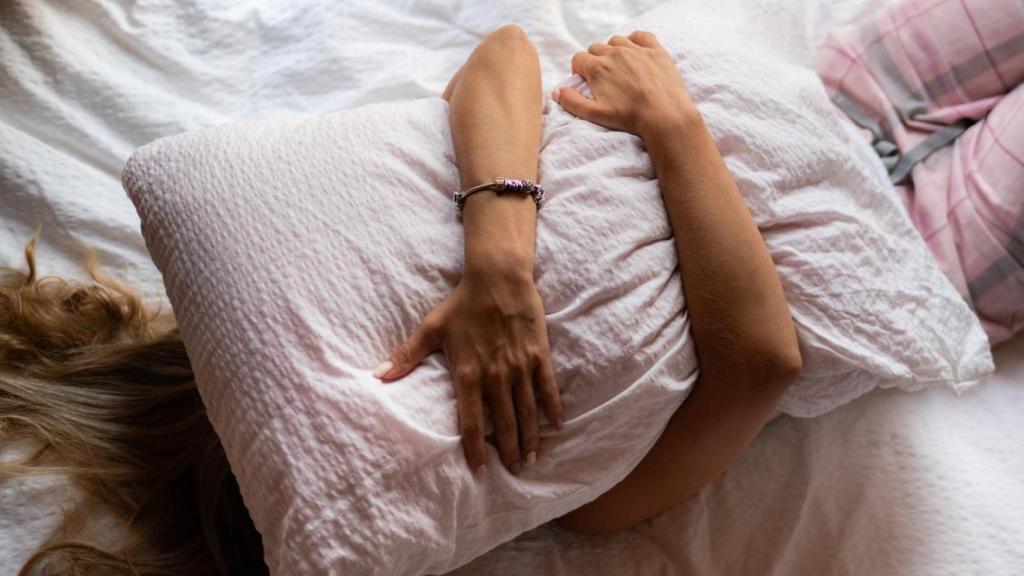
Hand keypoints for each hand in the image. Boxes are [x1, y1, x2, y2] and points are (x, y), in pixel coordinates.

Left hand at [374, 269, 563, 474]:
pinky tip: (557, 424)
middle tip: (514, 471)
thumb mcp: (431, 329)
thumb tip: (378, 375)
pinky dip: (552, 407)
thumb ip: (407, 355)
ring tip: (532, 457)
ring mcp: (519, 366)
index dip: (475, 448)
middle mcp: (496, 375)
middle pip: (504, 422)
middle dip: (509, 450)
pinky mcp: (538, 354)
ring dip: (530, 437)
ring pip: (527, 410)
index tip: (478, 469)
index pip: (471, 421)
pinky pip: (547, 386)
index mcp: (468, 373)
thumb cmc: (462, 303)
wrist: (497, 278)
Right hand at [554, 30, 696, 138]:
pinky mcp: (655, 50)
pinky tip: (636, 52)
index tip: (586, 82)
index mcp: (597, 68)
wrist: (664, 116)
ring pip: (616, 41)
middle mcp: (615, 53)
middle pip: (595, 48)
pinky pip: (640, 35)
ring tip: (619, 67)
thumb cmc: (629, 117)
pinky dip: (635, 40)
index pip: (578, 59)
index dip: (579, 71)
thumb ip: (572, 102)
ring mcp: (636, 50)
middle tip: (603, 79)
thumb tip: (557, 92)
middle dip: (595, 61)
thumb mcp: (595, 114)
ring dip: (613, 50)